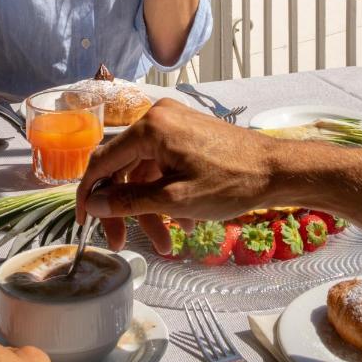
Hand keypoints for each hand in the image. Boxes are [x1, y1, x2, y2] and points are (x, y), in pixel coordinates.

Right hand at [76, 100, 275, 253]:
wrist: (277, 170)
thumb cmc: (230, 182)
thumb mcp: (174, 199)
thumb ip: (128, 201)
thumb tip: (93, 204)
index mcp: (150, 126)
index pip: (102, 160)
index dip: (89, 193)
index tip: (84, 223)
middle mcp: (158, 117)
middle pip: (124, 168)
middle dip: (125, 209)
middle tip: (123, 243)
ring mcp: (174, 124)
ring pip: (145, 171)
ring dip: (151, 208)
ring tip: (168, 243)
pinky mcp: (188, 134)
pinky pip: (164, 166)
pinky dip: (167, 194)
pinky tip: (186, 224)